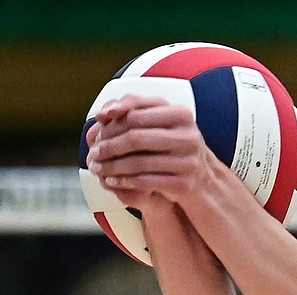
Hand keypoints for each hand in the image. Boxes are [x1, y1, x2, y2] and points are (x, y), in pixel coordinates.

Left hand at [84, 95, 211, 208]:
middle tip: (93, 153)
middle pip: (135, 137)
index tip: (98, 125)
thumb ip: (134, 110)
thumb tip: (103, 114)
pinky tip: (111, 181)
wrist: (203, 178)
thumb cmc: (172, 146)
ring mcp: (188, 161)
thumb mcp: (161, 122)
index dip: (113, 119)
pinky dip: (124, 181)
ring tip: (97, 169)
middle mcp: (188, 136)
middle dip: (109, 145)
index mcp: (181, 114)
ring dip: (112, 166)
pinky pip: (146, 181)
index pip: (137, 112)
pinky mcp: (185, 183)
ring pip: (138, 162)